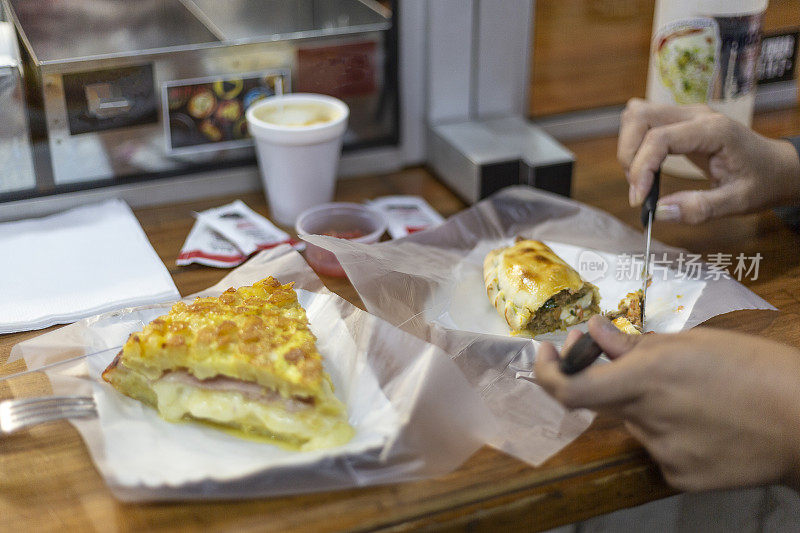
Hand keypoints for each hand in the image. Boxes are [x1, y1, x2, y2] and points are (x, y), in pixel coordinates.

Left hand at [535, 315, 799, 490]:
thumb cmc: (756, 370)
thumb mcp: (695, 342)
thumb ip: (635, 344)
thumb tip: (593, 334)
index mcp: (645, 377)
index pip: (569, 389)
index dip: (546, 373)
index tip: (547, 353)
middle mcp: (644, 417)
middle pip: (607, 400)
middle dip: (613, 379)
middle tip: (639, 361)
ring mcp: (661, 452)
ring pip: (637, 422)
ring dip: (649, 405)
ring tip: (698, 394)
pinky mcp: (679, 476)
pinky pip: (660, 448)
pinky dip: (671, 432)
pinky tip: (707, 422)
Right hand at [618, 98, 799, 223]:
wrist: (777, 168)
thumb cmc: (762, 182)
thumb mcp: (737, 202)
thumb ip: (699, 209)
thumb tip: (659, 212)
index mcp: (713, 130)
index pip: (660, 138)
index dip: (641, 168)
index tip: (639, 199)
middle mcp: (697, 115)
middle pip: (640, 117)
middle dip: (628, 154)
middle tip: (637, 188)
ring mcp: (687, 114)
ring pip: (637, 115)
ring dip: (629, 147)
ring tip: (640, 178)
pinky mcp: (680, 121)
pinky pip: (644, 122)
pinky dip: (635, 144)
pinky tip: (646, 167)